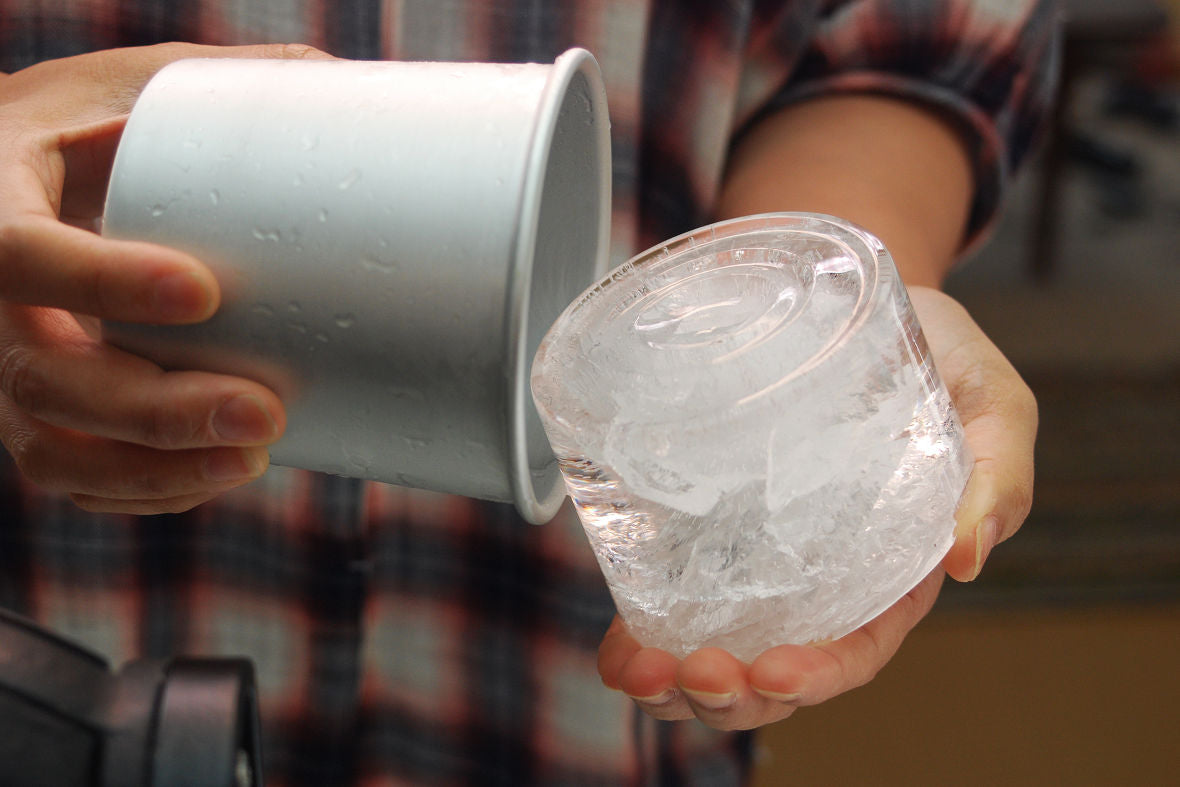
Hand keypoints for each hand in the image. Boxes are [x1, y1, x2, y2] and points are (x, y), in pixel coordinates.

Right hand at [0, 43, 332, 513]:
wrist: (9, 181)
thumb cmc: (82, 128)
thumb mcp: (130, 86)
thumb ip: (223, 86)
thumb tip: (342, 82)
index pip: (21, 254)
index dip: (105, 282)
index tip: (207, 292)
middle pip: (43, 378)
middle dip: (156, 411)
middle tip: (264, 413)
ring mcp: (2, 362)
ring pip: (50, 445)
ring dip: (156, 469)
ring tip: (255, 454)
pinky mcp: (34, 408)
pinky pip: (69, 473)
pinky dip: (142, 489)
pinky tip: (214, 473)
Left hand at [597, 286, 1036, 728]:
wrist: (852, 296)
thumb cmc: (935, 354)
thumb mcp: (990, 401)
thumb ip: (998, 470)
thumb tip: (968, 556)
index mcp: (894, 567)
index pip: (858, 646)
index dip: (817, 673)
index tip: (770, 672)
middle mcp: (822, 576)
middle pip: (777, 664)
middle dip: (731, 691)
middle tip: (687, 675)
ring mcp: (760, 552)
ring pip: (719, 643)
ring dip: (674, 678)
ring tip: (636, 674)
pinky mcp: (711, 519)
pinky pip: (673, 588)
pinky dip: (641, 629)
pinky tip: (616, 645)